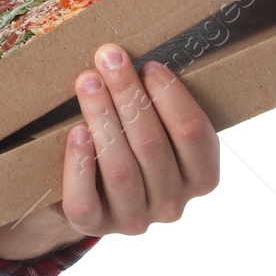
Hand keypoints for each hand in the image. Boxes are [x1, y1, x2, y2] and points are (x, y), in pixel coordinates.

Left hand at [0, 42, 220, 257]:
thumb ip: (156, 96)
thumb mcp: (154, 121)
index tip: (149, 64)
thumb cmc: (129, 138)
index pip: (194, 134)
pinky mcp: (94, 225)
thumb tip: (136, 50)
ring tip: (87, 80)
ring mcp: (134, 220)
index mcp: (200, 176)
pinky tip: (75, 131)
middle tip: (109, 56)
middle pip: (152, 146)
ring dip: (103, 118)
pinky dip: (81, 162)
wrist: (89, 186)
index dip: (172, 96)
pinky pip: (86, 198)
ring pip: (121, 169)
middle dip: (129, 95)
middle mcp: (172, 204)